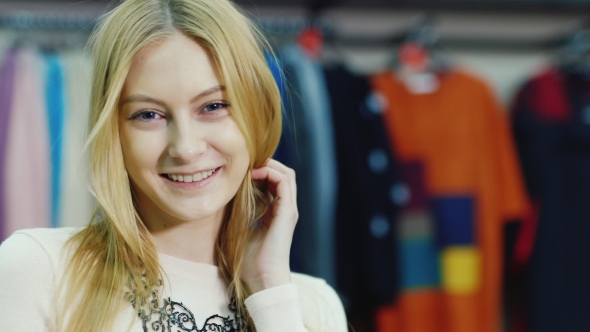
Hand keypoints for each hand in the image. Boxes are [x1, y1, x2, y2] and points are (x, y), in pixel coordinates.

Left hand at [242, 159, 297, 293]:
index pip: (275, 182)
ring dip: (270, 166)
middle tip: (246, 164)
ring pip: (287, 174)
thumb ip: (240, 214)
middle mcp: (285, 209)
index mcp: (276, 213)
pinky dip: (271, 173)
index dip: (261, 172)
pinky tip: (254, 175)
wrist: (262, 278)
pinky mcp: (287, 212)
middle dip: (267, 164)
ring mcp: (288, 209)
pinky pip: (285, 182)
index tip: (241, 171)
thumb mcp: (242, 230)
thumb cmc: (250, 261)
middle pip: (284, 174)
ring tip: (250, 167)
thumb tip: (224, 201)